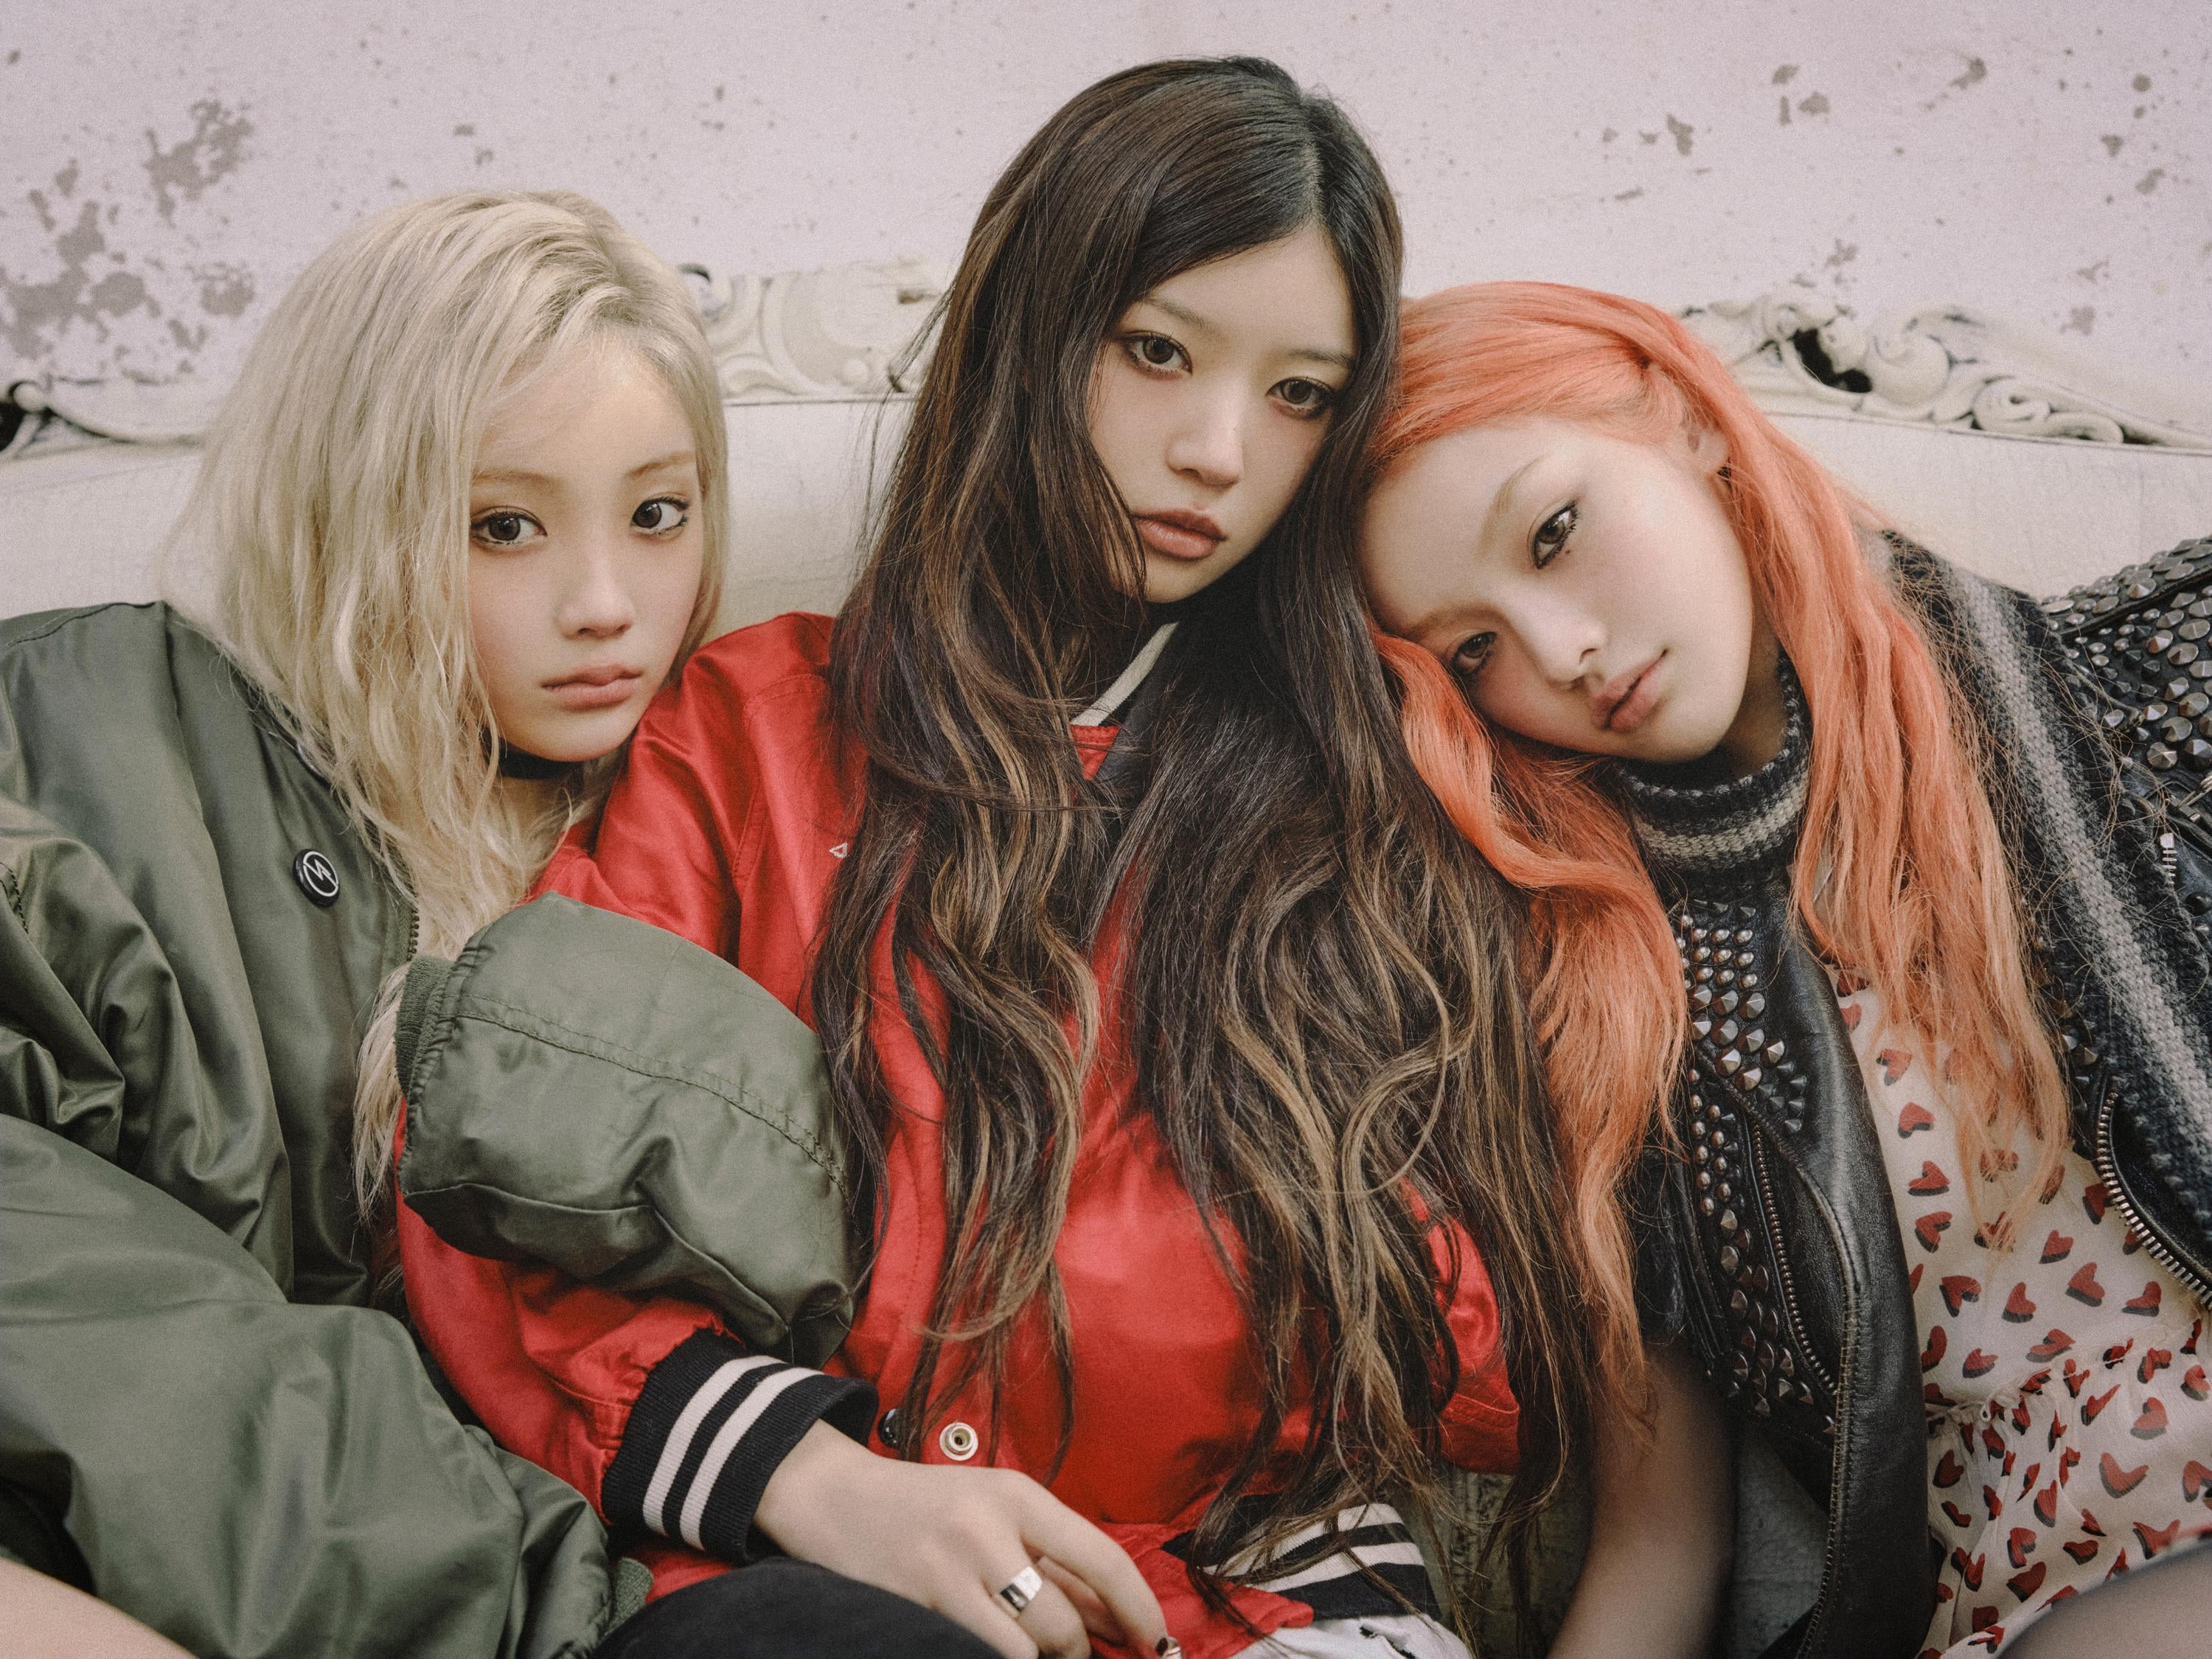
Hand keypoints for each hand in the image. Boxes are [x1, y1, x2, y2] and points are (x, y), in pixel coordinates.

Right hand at [754, 1421, 1171, 1658]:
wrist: (833, 1497)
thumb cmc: (930, 1509)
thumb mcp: (1000, 1516)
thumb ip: (1059, 1566)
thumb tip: (1119, 1621)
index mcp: (1018, 1495)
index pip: (1101, 1559)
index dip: (1139, 1610)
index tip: (1157, 1643)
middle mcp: (986, 1528)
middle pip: (1061, 1623)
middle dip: (1077, 1657)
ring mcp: (945, 1570)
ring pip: (1022, 1653)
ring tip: (1031, 1657)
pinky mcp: (912, 1605)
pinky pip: (975, 1655)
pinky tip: (990, 1652)